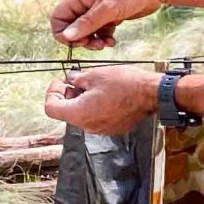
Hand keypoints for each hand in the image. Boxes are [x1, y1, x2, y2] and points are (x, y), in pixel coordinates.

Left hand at [43, 66, 161, 134]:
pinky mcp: (115, 128)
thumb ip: (77, 79)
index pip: (51, 108)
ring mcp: (102, 129)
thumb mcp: (95, 74)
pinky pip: (98, 118)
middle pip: (67, 112)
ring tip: (94, 85)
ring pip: (83, 115)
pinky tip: (107, 94)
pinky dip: (97, 107)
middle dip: (68, 95)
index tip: (61, 82)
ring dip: (83, 101)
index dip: (52, 92)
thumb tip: (71, 78)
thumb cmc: (125, 84)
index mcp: (79, 113)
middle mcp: (88, 126)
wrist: (152, 94)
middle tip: (77, 80)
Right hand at [49, 0, 166, 48]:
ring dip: (93, 41)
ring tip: (106, 44)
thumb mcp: (107, 9)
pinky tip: (112, 41)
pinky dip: (103, 39)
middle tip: (96, 46)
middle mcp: (84, 3)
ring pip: (86, 32)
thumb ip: (87, 23)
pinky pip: (99, 32)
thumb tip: (67, 36)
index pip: (58, 18)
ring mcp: (97, 11)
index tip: (77, 42)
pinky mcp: (109, 17)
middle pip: (72, 27)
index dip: (63, 33)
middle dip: (81, 39)